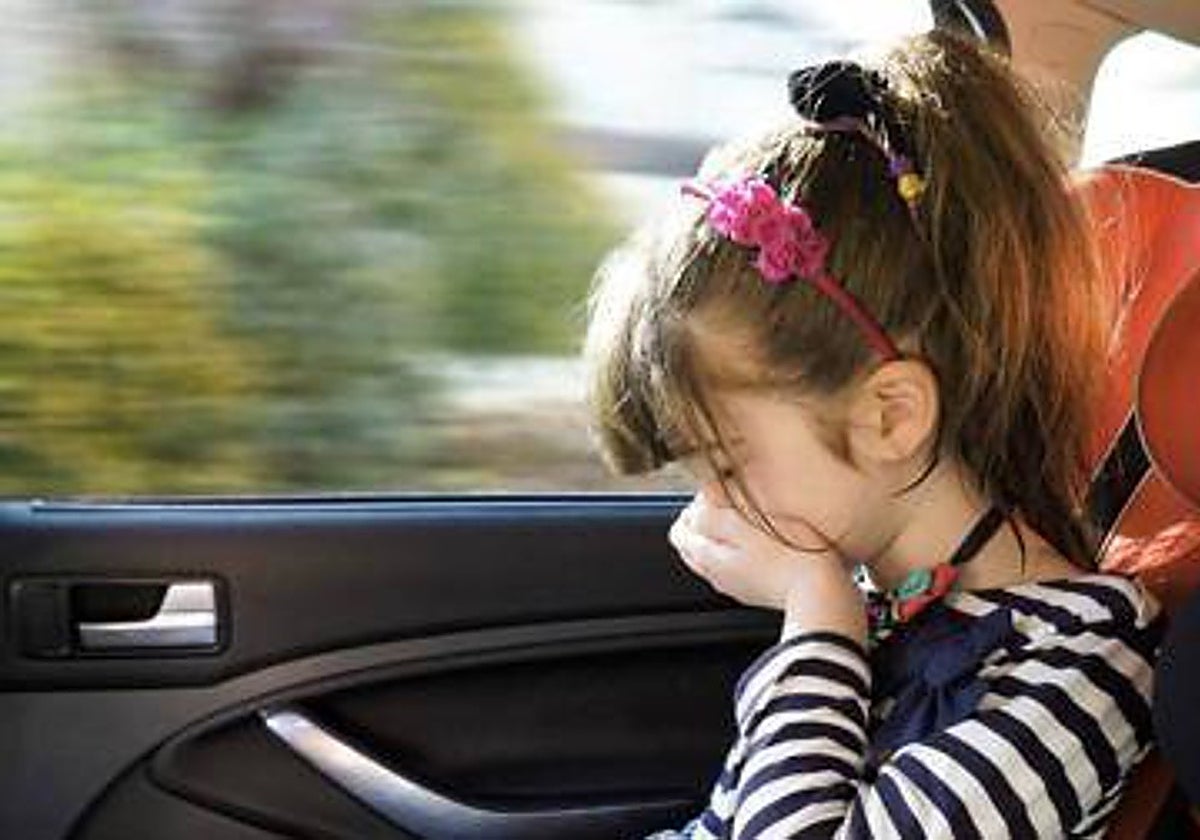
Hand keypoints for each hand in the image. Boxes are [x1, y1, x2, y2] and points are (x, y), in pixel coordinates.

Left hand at [668, 489, 866, 643]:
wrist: (821, 594)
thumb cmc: (789, 557)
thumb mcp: (746, 524)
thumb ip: (714, 512)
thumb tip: (698, 499)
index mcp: (708, 558)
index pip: (678, 531)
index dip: (692, 506)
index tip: (715, 493)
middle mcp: (716, 575)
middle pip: (693, 545)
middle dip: (704, 520)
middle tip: (728, 502)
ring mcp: (737, 584)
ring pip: (715, 555)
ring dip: (724, 535)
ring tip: (747, 517)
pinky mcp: (758, 589)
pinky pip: (737, 565)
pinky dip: (741, 549)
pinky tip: (763, 540)